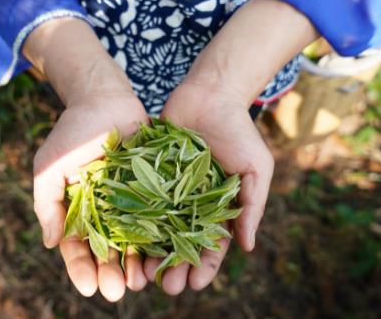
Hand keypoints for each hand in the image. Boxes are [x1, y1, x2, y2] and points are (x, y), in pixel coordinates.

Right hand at [24, 18, 148, 301]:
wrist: (102, 98)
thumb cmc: (71, 133)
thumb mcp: (48, 169)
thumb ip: (48, 205)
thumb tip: (51, 244)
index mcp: (79, 209)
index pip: (78, 246)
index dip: (81, 268)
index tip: (88, 287)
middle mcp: (106, 209)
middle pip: (109, 249)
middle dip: (111, 271)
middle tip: (116, 292)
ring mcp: (131, 200)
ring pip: (134, 238)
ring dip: (136, 262)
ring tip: (139, 282)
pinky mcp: (153, 187)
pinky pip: (158, 215)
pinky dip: (159, 235)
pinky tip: (163, 253)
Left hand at [141, 81, 272, 294]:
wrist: (211, 94)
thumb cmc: (238, 131)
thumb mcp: (255, 168)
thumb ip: (251, 206)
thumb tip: (246, 247)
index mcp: (218, 207)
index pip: (212, 244)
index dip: (205, 266)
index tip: (195, 283)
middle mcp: (191, 203)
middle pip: (181, 243)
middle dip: (175, 266)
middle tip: (166, 286)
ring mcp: (168, 190)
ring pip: (157, 228)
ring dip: (152, 253)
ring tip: (142, 274)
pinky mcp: (149, 174)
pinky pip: (140, 201)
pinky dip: (133, 221)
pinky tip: (125, 241)